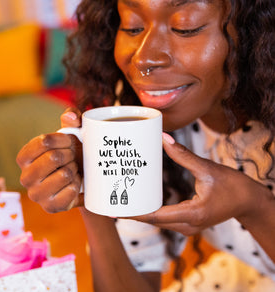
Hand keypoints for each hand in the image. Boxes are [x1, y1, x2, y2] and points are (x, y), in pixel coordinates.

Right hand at [16, 108, 83, 212]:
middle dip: (70, 154)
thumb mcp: (72, 134)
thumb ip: (71, 119)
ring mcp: (37, 195)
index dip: (63, 139)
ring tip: (73, 170)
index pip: (44, 141)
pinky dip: (78, 184)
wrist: (82, 180)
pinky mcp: (51, 207)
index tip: (71, 141)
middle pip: (54, 157)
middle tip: (73, 157)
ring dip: (75, 169)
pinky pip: (72, 190)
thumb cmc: (73, 154)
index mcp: (25, 157)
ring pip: (65, 174)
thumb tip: (72, 116)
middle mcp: (26, 177)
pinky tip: (75, 184)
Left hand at [130, 133, 264, 235]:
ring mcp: (190, 226)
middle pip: (155, 221)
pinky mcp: (190, 222)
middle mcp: (189, 225)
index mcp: (192, 214)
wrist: (249, 201)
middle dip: (134, 212)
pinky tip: (144, 202)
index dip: (135, 213)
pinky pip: (167, 220)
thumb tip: (163, 138)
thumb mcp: (208, 169)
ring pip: (160, 222)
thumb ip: (184, 155)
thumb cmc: (233, 186)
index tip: (117, 208)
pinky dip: (153, 213)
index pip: (156, 216)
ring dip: (143, 213)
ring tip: (125, 201)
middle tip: (114, 201)